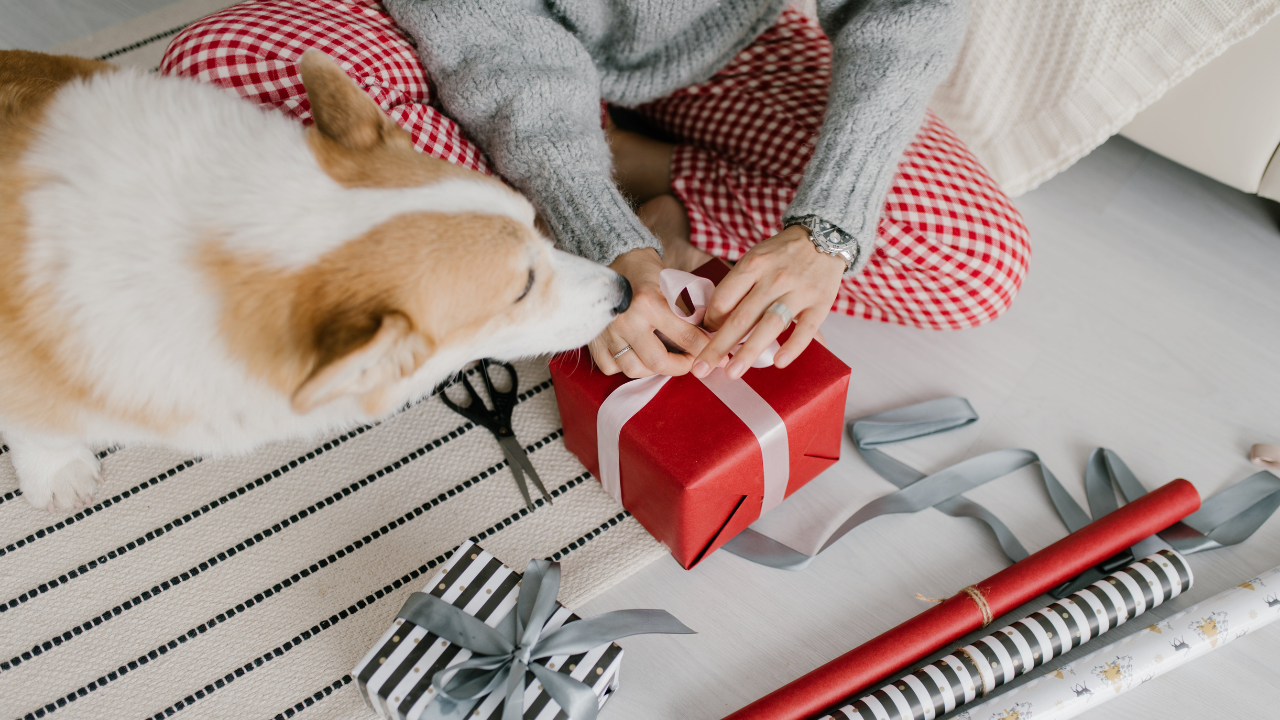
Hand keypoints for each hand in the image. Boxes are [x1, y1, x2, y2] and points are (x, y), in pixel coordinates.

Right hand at [589, 248, 710, 377]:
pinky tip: (635, 355)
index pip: (685, 337)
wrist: (613, 258)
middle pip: (658, 362)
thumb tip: (708, 336)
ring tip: (662, 359)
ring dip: (652, 369)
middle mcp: (627, 320)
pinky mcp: (594, 339)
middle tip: (689, 361)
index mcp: (649, 303)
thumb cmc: (645, 271)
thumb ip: (687, 311)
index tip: (713, 354)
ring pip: (634, 369)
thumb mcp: (671, 284)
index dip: (705, 349)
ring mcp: (607, 332)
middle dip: (680, 366)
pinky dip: (625, 365)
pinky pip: (611, 367)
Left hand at [692, 225, 843, 378]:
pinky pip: (806, 329)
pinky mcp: (820, 303)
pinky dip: (792, 346)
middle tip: (701, 370)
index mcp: (753, 265)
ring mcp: (798, 291)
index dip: (711, 322)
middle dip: (718, 346)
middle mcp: (774, 278)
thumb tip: (713, 322)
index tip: (706, 336)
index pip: (724, 299)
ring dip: (749, 351)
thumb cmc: (782, 254)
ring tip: (733, 373)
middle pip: (741, 317)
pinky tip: (778, 362)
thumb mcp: (755, 258)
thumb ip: (737, 286)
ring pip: (770, 325)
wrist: (824, 235)